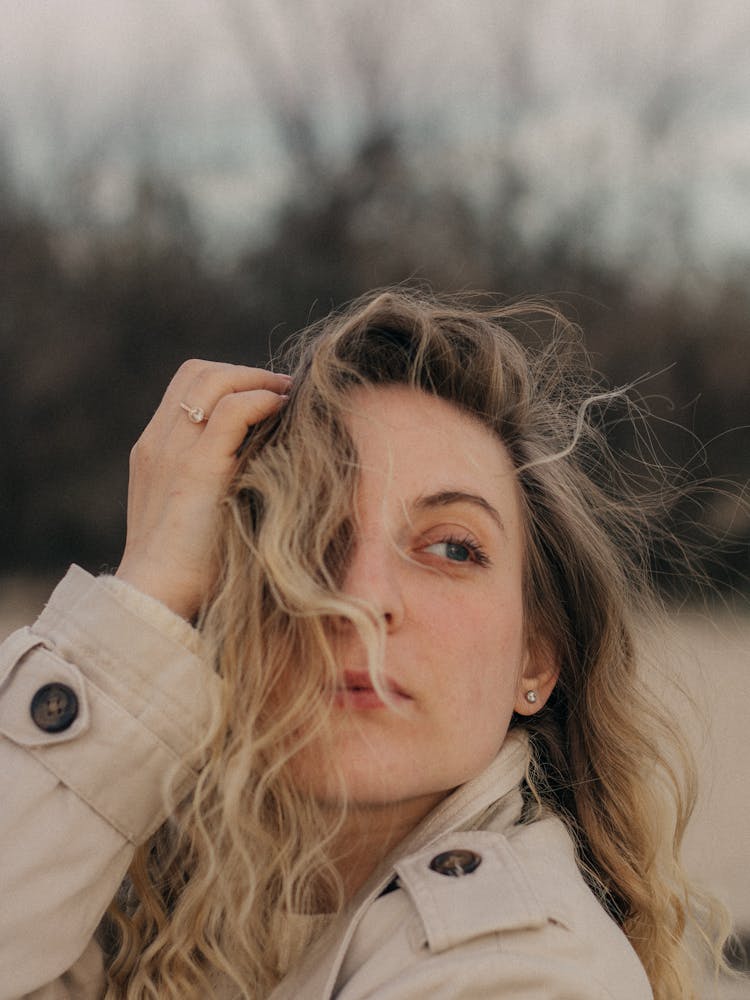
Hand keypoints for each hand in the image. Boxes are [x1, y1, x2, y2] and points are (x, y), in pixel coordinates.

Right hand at [115, 359, 290, 618]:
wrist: (155, 598)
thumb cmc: (184, 571)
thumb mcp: (193, 516)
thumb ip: (212, 486)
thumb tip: (260, 470)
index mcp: (153, 451)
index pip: (187, 388)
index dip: (229, 382)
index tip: (265, 399)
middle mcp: (158, 442)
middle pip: (198, 373)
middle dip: (245, 373)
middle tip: (283, 391)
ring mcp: (174, 452)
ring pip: (212, 380)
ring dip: (257, 380)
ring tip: (289, 397)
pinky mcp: (197, 469)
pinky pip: (233, 410)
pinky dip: (262, 400)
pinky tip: (285, 411)